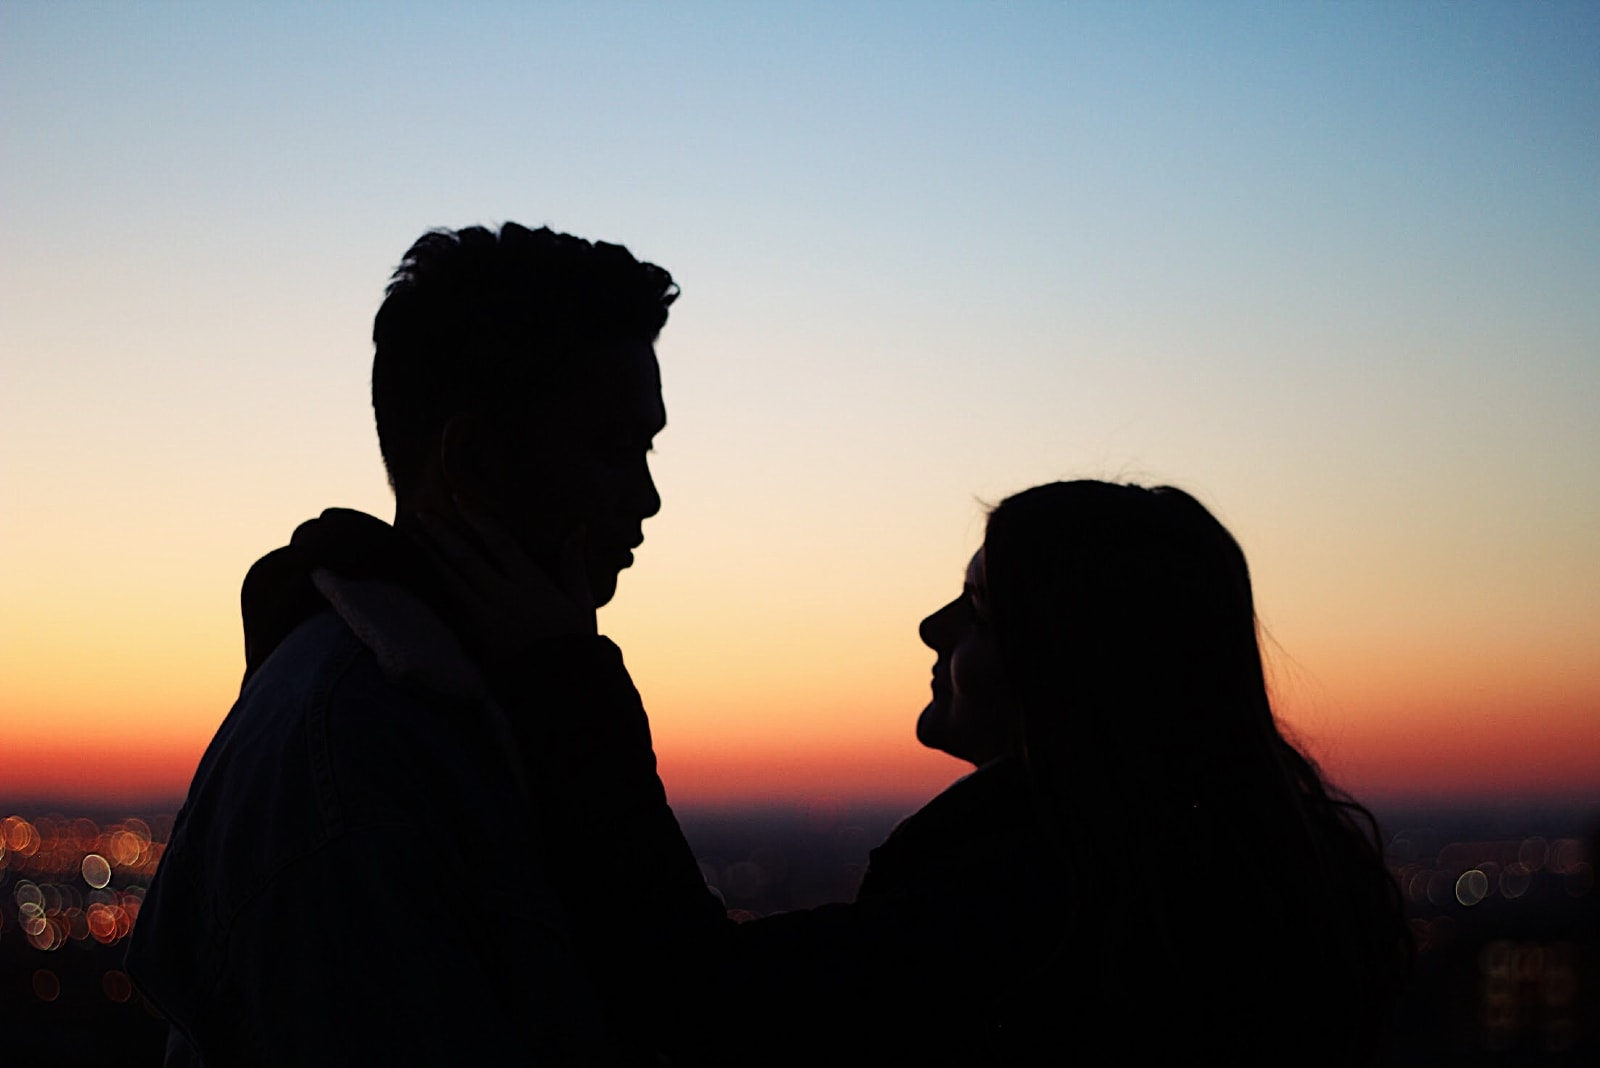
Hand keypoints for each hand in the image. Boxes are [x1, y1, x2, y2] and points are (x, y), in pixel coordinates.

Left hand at [414, 497, 596, 658]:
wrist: (562, 687)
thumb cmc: (575, 642)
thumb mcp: (580, 601)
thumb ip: (573, 563)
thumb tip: (578, 527)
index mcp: (534, 586)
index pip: (501, 544)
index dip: (478, 519)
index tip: (459, 499)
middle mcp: (507, 599)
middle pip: (467, 559)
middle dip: (443, 534)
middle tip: (421, 512)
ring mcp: (488, 620)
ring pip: (452, 582)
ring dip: (431, 558)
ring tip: (413, 538)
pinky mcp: (476, 639)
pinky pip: (449, 608)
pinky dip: (434, 589)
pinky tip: (421, 575)